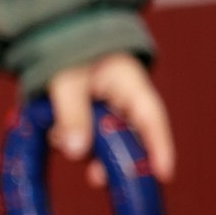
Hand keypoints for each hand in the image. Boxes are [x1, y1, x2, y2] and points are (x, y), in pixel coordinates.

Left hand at [45, 52, 174, 187]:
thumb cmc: (65, 50)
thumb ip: (71, 113)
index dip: (160, 147)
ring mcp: (108, 109)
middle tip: (97, 179)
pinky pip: (87, 136)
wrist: (51, 35)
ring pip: (106, 140)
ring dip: (88, 151)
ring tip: (60, 140)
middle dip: (117, 160)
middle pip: (131, 137)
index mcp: (130, 83)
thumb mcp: (66, 80)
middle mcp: (125, 99)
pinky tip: (55, 134)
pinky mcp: (90, 115)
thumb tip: (76, 153)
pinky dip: (74, 141)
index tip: (164, 175)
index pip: (152, 118)